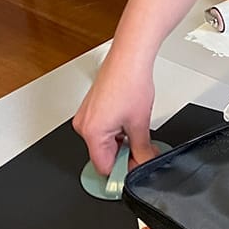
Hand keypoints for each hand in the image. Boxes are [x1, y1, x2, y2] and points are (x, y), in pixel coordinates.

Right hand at [72, 47, 158, 176]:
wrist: (128, 58)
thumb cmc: (130, 82)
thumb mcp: (140, 124)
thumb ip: (142, 150)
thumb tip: (145, 163)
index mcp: (91, 132)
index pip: (104, 167)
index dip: (124, 171)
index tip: (137, 169)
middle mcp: (83, 125)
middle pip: (104, 155)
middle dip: (125, 155)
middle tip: (143, 148)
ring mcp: (86, 116)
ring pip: (104, 142)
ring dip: (121, 142)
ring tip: (136, 127)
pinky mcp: (91, 109)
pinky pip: (102, 129)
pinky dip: (117, 130)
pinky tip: (129, 120)